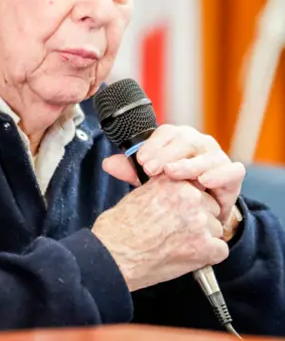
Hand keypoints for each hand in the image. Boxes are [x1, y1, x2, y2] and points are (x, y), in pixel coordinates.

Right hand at [92, 174, 228, 291]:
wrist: (112, 255)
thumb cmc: (118, 229)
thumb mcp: (139, 194)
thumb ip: (163, 189)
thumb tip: (175, 191)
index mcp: (172, 181)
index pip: (197, 186)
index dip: (190, 201)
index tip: (182, 211)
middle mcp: (189, 197)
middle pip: (210, 206)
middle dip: (199, 219)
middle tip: (177, 231)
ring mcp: (199, 222)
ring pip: (216, 228)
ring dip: (203, 237)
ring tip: (177, 245)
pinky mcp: (204, 247)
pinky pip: (220, 250)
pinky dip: (207, 256)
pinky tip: (186, 256)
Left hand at [102, 124, 245, 225]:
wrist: (202, 208)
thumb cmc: (174, 187)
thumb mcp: (151, 179)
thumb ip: (131, 170)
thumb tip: (107, 163)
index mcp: (178, 138)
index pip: (165, 133)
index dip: (152, 145)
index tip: (140, 160)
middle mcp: (198, 143)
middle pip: (184, 140)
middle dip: (165, 154)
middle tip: (150, 169)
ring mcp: (216, 156)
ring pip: (205, 154)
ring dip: (187, 164)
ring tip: (173, 173)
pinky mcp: (232, 173)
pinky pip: (229, 170)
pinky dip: (218, 174)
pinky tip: (204, 181)